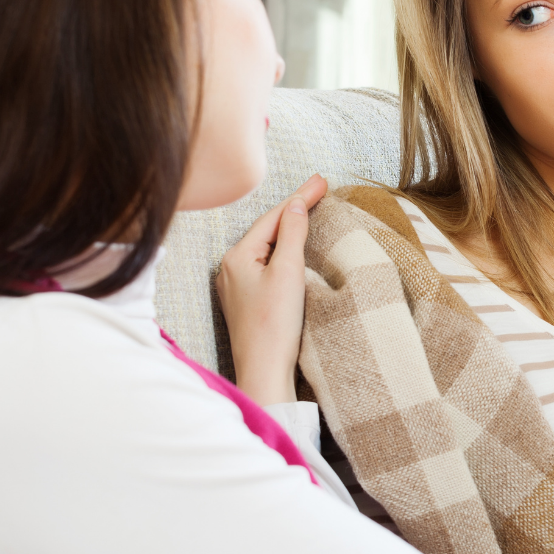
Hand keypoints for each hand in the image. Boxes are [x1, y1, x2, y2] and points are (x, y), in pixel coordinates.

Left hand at [215, 175, 326, 404]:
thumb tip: (296, 205)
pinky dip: (283, 250)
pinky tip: (294, 246)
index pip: (273, 217)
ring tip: (309, 208)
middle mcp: (230, 268)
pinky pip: (266, 265)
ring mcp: (237, 286)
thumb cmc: (274, 325)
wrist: (264, 372)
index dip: (300, 197)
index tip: (323, 180)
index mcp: (237, 257)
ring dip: (288, 229)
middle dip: (293, 209)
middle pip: (267, 229)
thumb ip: (291, 234)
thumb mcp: (287, 272)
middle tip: (320, 187)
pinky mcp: (247, 302)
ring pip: (267, 247)